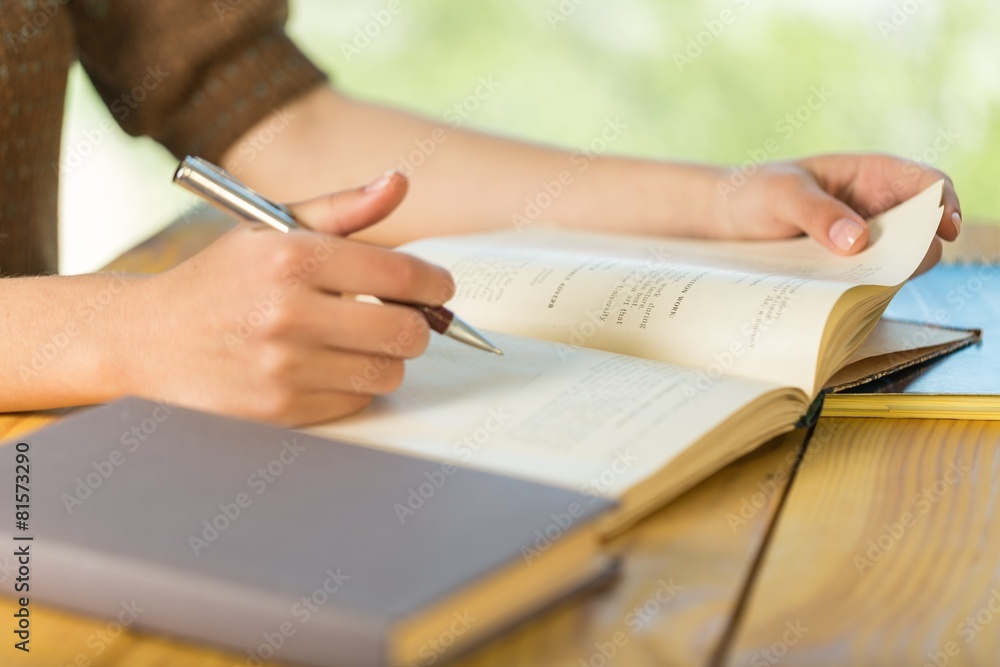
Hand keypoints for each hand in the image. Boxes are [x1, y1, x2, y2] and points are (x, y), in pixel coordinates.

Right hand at [124, 171, 454, 424]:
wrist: (149, 339)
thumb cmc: (221, 281)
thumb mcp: (272, 229)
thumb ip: (343, 208)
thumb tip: (399, 183)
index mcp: (291, 256)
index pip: (399, 276)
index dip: (435, 284)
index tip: (439, 288)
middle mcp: (287, 312)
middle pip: (406, 333)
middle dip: (417, 326)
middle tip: (404, 318)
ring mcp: (283, 367)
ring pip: (387, 373)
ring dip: (385, 358)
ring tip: (358, 341)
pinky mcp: (279, 411)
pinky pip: (356, 402)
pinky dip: (353, 386)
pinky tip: (325, 366)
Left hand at [713, 153, 960, 271]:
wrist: (723, 219)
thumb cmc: (755, 192)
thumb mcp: (782, 195)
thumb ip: (818, 213)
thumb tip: (858, 241)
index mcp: (872, 176)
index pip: (929, 185)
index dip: (945, 205)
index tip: (944, 230)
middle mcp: (877, 209)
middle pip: (923, 230)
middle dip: (919, 248)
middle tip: (894, 267)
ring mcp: (864, 241)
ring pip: (899, 261)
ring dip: (890, 273)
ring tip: (861, 283)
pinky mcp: (846, 268)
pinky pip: (869, 280)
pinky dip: (865, 288)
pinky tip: (845, 296)